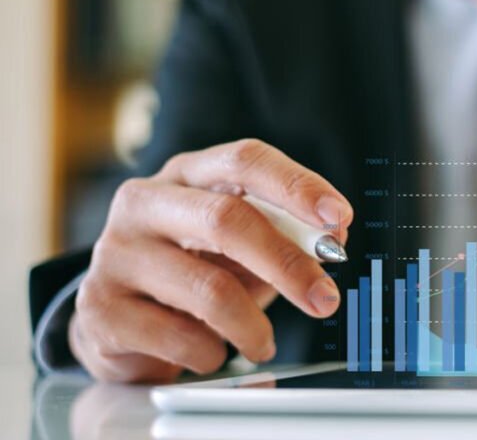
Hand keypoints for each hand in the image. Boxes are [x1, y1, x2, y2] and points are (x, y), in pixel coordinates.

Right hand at [70, 139, 353, 382]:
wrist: (120, 322)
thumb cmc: (195, 271)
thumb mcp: (241, 246)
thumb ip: (284, 235)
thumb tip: (333, 238)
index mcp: (186, 174)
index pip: (245, 160)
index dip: (297, 186)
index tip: (340, 219)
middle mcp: (144, 202)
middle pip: (227, 219)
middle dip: (288, 264)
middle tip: (325, 299)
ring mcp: (115, 253)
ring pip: (208, 288)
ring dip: (253, 326)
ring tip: (263, 344)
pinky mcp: (100, 307)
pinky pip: (179, 337)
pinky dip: (212, 352)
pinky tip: (212, 351)